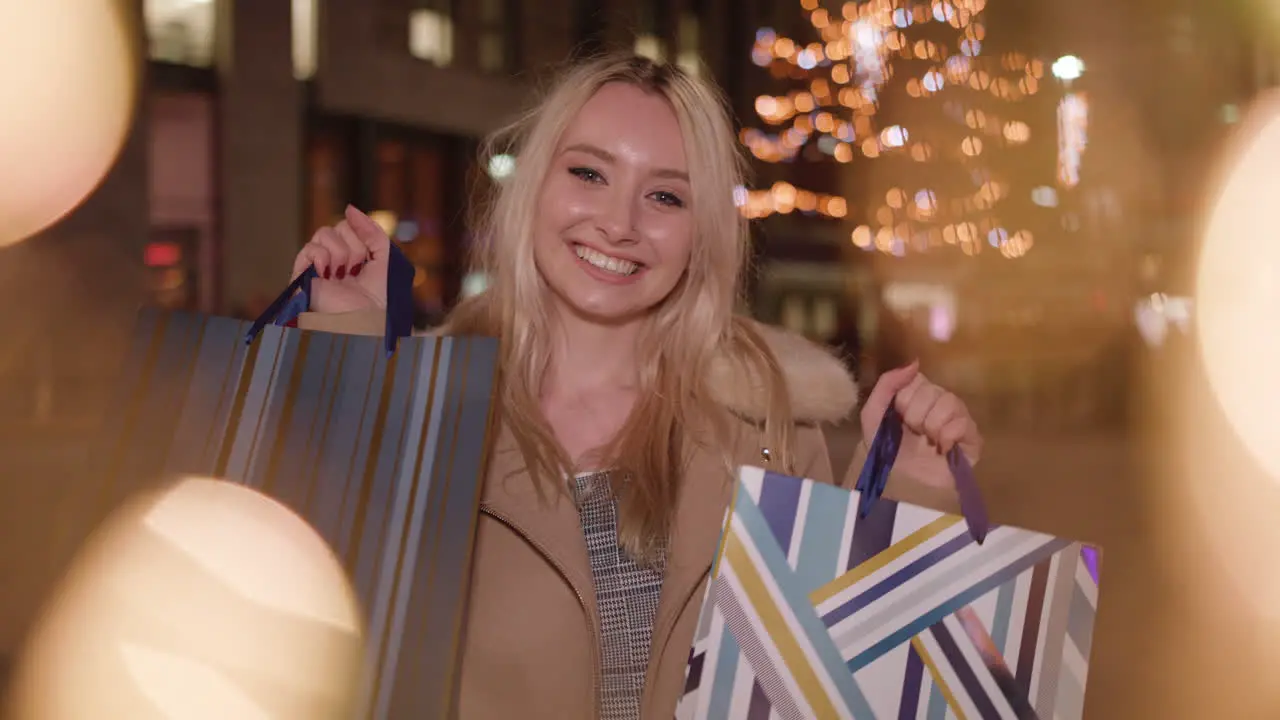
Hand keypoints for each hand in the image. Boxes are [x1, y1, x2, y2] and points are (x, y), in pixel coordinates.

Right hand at [291, 205, 390, 313]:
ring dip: (341, 253)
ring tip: (343, 275)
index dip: (363, 240)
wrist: (368, 321)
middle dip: (354, 247)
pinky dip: (321, 257)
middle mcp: (332, 259)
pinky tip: (328, 274)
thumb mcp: (385, 256)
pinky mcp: (303, 276)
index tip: (368, 263)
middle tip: (356, 270)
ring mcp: (316, 267)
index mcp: (350, 254)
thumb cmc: (380, 296)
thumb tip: (349, 208)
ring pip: (323, 234)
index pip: (349, 225)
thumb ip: (371, 230)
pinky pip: (308, 249)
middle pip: (337, 227)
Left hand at [859, 361, 982, 490]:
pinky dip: (948, 436)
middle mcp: (941, 403)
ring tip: (928, 442)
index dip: (904, 399)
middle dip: (916, 415)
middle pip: (933, 390)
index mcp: (918, 395)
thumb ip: (887, 384)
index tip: (898, 418)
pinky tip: (943, 449)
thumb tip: (914, 362)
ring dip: (932, 426)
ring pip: (950, 402)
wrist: (901, 485)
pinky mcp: (972, 440)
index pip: (917, 379)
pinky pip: (965, 423)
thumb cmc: (885, 451)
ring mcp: (959, 420)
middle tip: (913, 433)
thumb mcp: (873, 415)